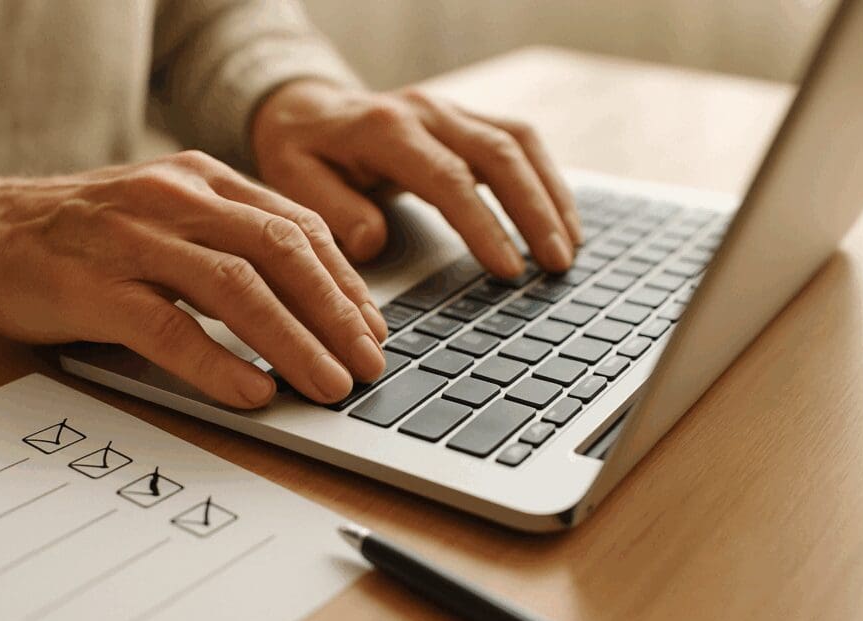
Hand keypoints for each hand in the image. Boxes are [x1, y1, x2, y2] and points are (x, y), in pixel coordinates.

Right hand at [0, 152, 388, 407]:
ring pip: (238, 287)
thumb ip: (230, 246)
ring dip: (295, 342)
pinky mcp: (94, 285)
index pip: (298, 227)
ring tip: (329, 385)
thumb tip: (310, 310)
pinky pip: (170, 327)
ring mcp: (135, 239)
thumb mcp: (168, 219)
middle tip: (369, 364)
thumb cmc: (87, 236)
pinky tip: (254, 392)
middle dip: (336, 313)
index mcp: (204, 180)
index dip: (344, 282)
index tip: (372, 327)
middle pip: (281, 253)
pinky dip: (218, 363)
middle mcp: (177, 199)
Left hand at [252, 80, 581, 276]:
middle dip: (534, 211)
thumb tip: (374, 241)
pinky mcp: (464, 119)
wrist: (304, 109)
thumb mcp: (294, 181)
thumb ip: (333, 211)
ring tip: (568, 246)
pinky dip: (545, 178)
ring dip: (550, 194)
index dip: (483, 225)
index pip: (448, 179)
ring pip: (519, 142)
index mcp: (385, 130)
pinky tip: (559, 215)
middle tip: (556, 263)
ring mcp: (449, 111)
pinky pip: (518, 140)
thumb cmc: (300, 152)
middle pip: (499, 155)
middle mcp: (426, 112)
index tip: (508, 269)